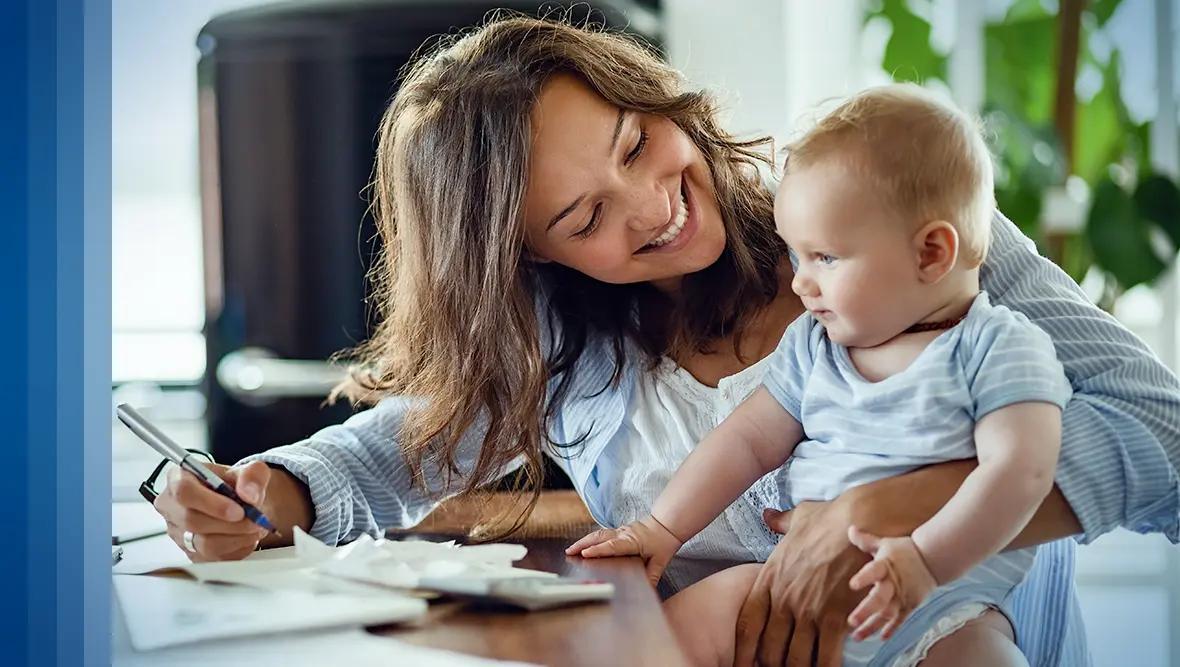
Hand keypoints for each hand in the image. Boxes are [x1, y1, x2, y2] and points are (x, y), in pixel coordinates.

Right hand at [152, 461, 272, 561]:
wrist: (241, 504)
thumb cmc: (238, 484)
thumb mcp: (252, 470)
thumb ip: (253, 476)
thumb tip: (249, 494)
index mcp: (179, 478)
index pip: (184, 491)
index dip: (211, 503)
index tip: (239, 510)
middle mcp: (172, 506)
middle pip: (192, 521)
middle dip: (230, 524)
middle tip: (254, 520)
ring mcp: (178, 532)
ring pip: (203, 544)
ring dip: (236, 538)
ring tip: (255, 527)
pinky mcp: (190, 553)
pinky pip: (212, 558)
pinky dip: (236, 549)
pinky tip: (247, 537)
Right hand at [565, 515, 683, 585]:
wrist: (667, 524)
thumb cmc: (663, 541)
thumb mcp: (660, 562)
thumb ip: (652, 576)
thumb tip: (647, 591)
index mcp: (632, 541)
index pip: (612, 546)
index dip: (598, 550)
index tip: (585, 554)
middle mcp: (623, 534)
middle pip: (599, 537)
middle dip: (582, 544)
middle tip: (569, 552)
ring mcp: (620, 531)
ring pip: (598, 534)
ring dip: (584, 541)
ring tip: (571, 550)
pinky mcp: (619, 531)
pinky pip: (602, 534)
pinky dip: (590, 539)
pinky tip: (583, 546)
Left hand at [734, 502, 868, 666]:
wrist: (859, 520)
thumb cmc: (829, 519)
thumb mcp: (797, 518)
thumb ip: (780, 523)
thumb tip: (769, 515)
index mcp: (770, 578)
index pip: (747, 624)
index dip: (744, 649)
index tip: (745, 661)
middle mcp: (784, 599)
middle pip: (770, 649)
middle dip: (774, 664)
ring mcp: (809, 610)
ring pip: (796, 658)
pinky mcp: (835, 617)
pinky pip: (826, 656)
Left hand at [846, 527, 936, 640]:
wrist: (933, 559)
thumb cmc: (904, 550)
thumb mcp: (885, 543)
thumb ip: (866, 540)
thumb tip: (850, 529)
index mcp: (886, 565)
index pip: (874, 571)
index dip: (864, 577)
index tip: (852, 585)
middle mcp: (894, 583)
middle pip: (879, 599)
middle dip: (866, 611)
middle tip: (851, 621)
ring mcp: (903, 596)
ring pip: (887, 614)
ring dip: (872, 625)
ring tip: (857, 636)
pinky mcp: (910, 604)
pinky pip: (900, 619)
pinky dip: (892, 629)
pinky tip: (881, 637)